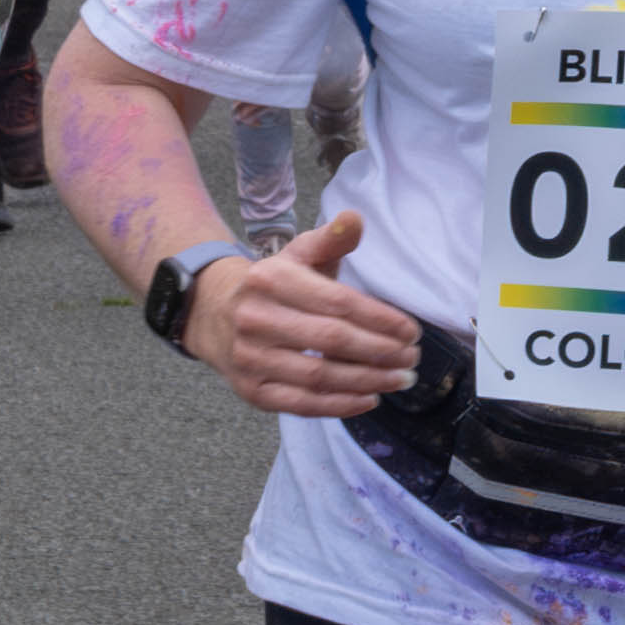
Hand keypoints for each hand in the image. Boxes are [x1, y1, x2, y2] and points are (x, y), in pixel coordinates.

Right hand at [193, 207, 420, 417]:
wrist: (213, 314)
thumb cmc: (273, 285)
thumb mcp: (297, 254)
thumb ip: (330, 240)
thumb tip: (355, 219)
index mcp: (272, 279)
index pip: (337, 302)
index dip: (380, 319)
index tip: (411, 331)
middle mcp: (256, 319)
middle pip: (331, 340)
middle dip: (380, 351)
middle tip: (411, 358)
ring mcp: (250, 358)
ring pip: (319, 376)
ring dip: (367, 381)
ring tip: (400, 378)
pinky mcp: (251, 391)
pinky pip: (301, 404)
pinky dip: (340, 405)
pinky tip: (370, 399)